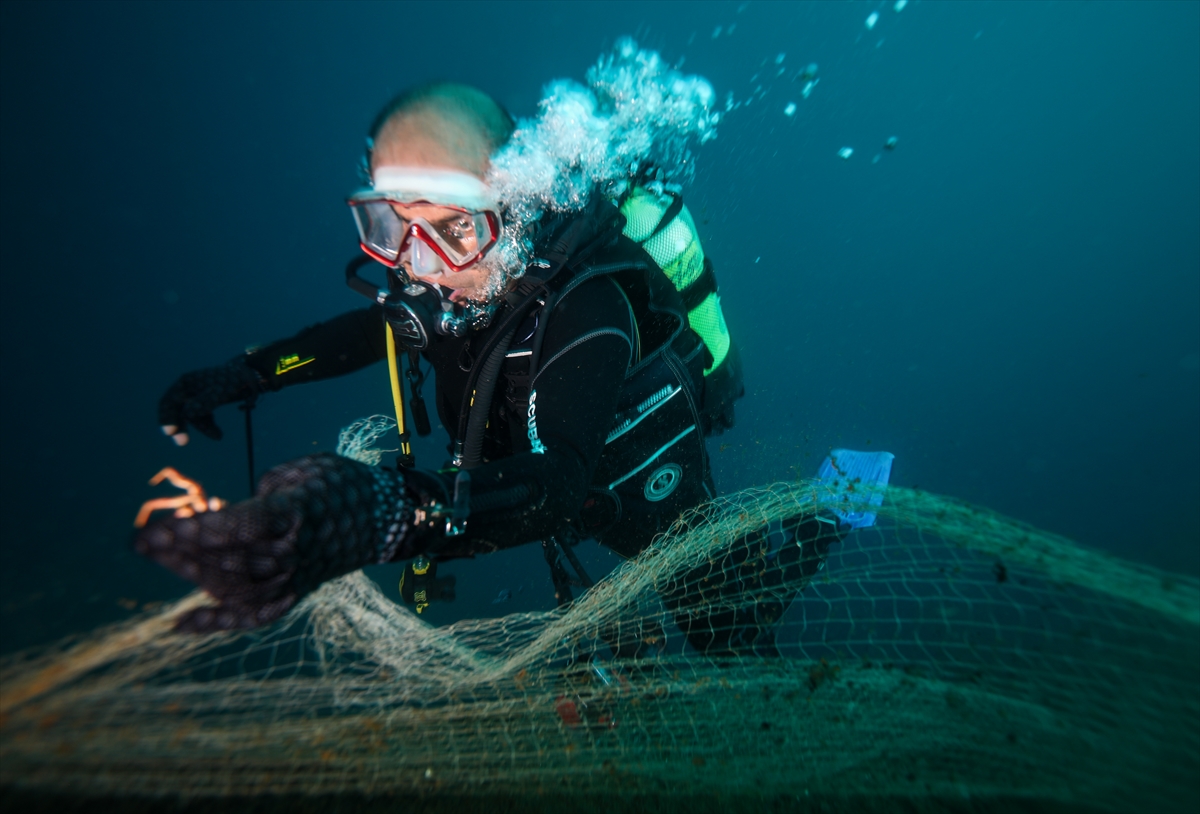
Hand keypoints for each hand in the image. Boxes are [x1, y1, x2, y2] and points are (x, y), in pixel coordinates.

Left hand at [135, 454, 400, 631]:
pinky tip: (181, 625)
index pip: (239, 527)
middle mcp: (294, 552)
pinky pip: (252, 616)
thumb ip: (261, 496)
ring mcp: (294, 578)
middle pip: (228, 558)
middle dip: (179, 551)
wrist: (384, 519)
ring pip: (233, 587)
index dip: (196, 531)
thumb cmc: (338, 485)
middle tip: (142, 541)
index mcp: (297, 514)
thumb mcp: (301, 472)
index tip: (157, 530)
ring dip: (190, 574)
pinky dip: (216, 623)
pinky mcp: (295, 594)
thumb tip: (226, 517)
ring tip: (159, 557)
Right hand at [158, 358, 262, 445]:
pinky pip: (202, 418)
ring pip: (192, 417)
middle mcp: (187, 390)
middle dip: (181, 427)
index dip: (166, 418)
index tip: (169, 432)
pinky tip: (219, 434)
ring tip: (218, 435)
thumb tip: (185, 414)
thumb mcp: (217, 391)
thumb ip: (202, 402)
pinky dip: (209, 426)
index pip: (169, 402)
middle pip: (177, 411)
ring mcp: (196, 398)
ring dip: (202, 427)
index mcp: (185, 383)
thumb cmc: (230, 380)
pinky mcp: (205, 404)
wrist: (247, 377)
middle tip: (182, 442)